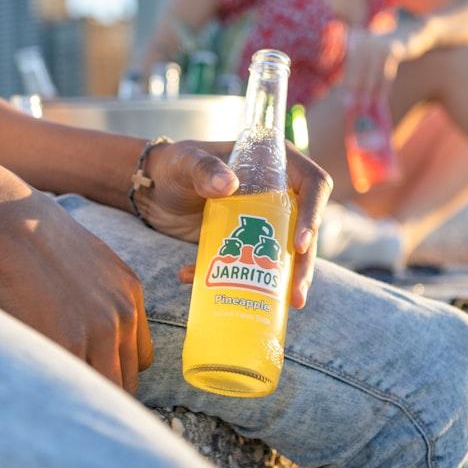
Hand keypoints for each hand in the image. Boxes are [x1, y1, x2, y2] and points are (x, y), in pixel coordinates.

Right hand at [0, 156, 152, 392]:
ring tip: (54, 401)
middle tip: (70, 398)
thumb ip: (98, 297)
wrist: (3, 221)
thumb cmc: (30, 237)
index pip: (140, 358)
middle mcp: (123, 314)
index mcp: (130, 293)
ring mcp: (98, 331)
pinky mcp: (67, 344)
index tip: (89, 379)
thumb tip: (85, 333)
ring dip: (79, 399)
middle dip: (99, 391)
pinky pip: (73, 388)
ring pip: (104, 390)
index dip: (113, 372)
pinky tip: (39, 392)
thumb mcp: (86, 261)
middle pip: (126, 380)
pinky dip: (57, 396)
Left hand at [134, 140, 332, 308]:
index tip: (300, 245)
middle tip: (297, 294)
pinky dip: (245, 283)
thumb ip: (203, 169)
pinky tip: (221, 293)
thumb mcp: (186, 163)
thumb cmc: (173, 166)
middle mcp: (279, 192)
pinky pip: (257, 265)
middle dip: (305, 263)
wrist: (153, 190)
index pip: (313, 185)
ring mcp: (265, 220)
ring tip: (288, 304)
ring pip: (289, 252)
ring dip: (288, 280)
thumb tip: (230, 185)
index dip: (314, 215)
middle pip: (307, 228)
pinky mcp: (249, 243)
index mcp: (276, 164)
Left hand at [343, 19, 434, 106]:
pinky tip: (380, 99)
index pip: (349, 67)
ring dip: (368, 92)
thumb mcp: (370, 54)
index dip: (347, 85)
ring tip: (365, 105)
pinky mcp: (392, 51)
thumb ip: (360, 70)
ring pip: (372, 74)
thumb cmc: (387, 49)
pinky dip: (383, 88)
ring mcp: (379, 46)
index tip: (346, 101)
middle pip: (358, 71)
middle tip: (354, 107)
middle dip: (356, 91)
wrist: (411, 33)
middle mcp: (365, 42)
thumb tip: (350, 95)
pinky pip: (386, 74)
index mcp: (356, 41)